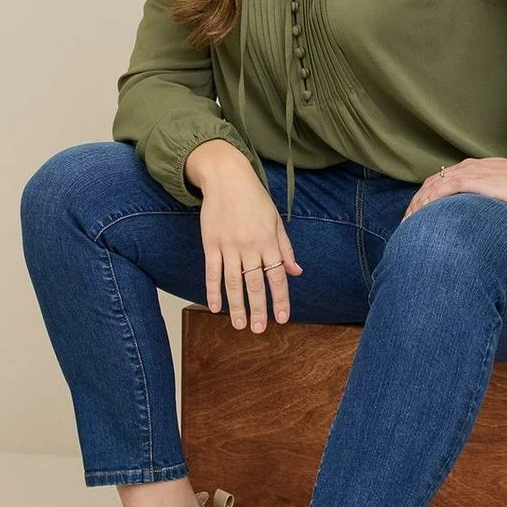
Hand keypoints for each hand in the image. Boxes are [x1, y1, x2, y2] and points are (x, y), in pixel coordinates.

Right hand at [188, 148, 301, 331]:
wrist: (227, 177)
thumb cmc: (254, 198)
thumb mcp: (275, 220)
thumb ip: (285, 248)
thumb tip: (296, 271)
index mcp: (269, 241)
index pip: (277, 276)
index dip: (280, 299)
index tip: (282, 318)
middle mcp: (250, 246)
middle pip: (255, 283)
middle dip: (258, 308)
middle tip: (260, 329)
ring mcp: (229, 246)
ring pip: (233, 282)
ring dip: (236, 306)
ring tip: (239, 325)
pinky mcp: (211, 243)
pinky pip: (212, 271)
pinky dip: (212, 290)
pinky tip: (215, 307)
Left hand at [401, 157, 506, 219]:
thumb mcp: (499, 187)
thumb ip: (484, 193)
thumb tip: (476, 210)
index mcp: (471, 168)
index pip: (439, 181)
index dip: (424, 197)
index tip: (416, 215)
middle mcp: (466, 168)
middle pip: (431, 184)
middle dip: (416, 204)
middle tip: (406, 222)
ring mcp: (468, 173)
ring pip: (433, 186)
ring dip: (418, 205)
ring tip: (409, 222)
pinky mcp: (472, 180)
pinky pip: (444, 189)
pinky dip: (430, 200)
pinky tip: (423, 213)